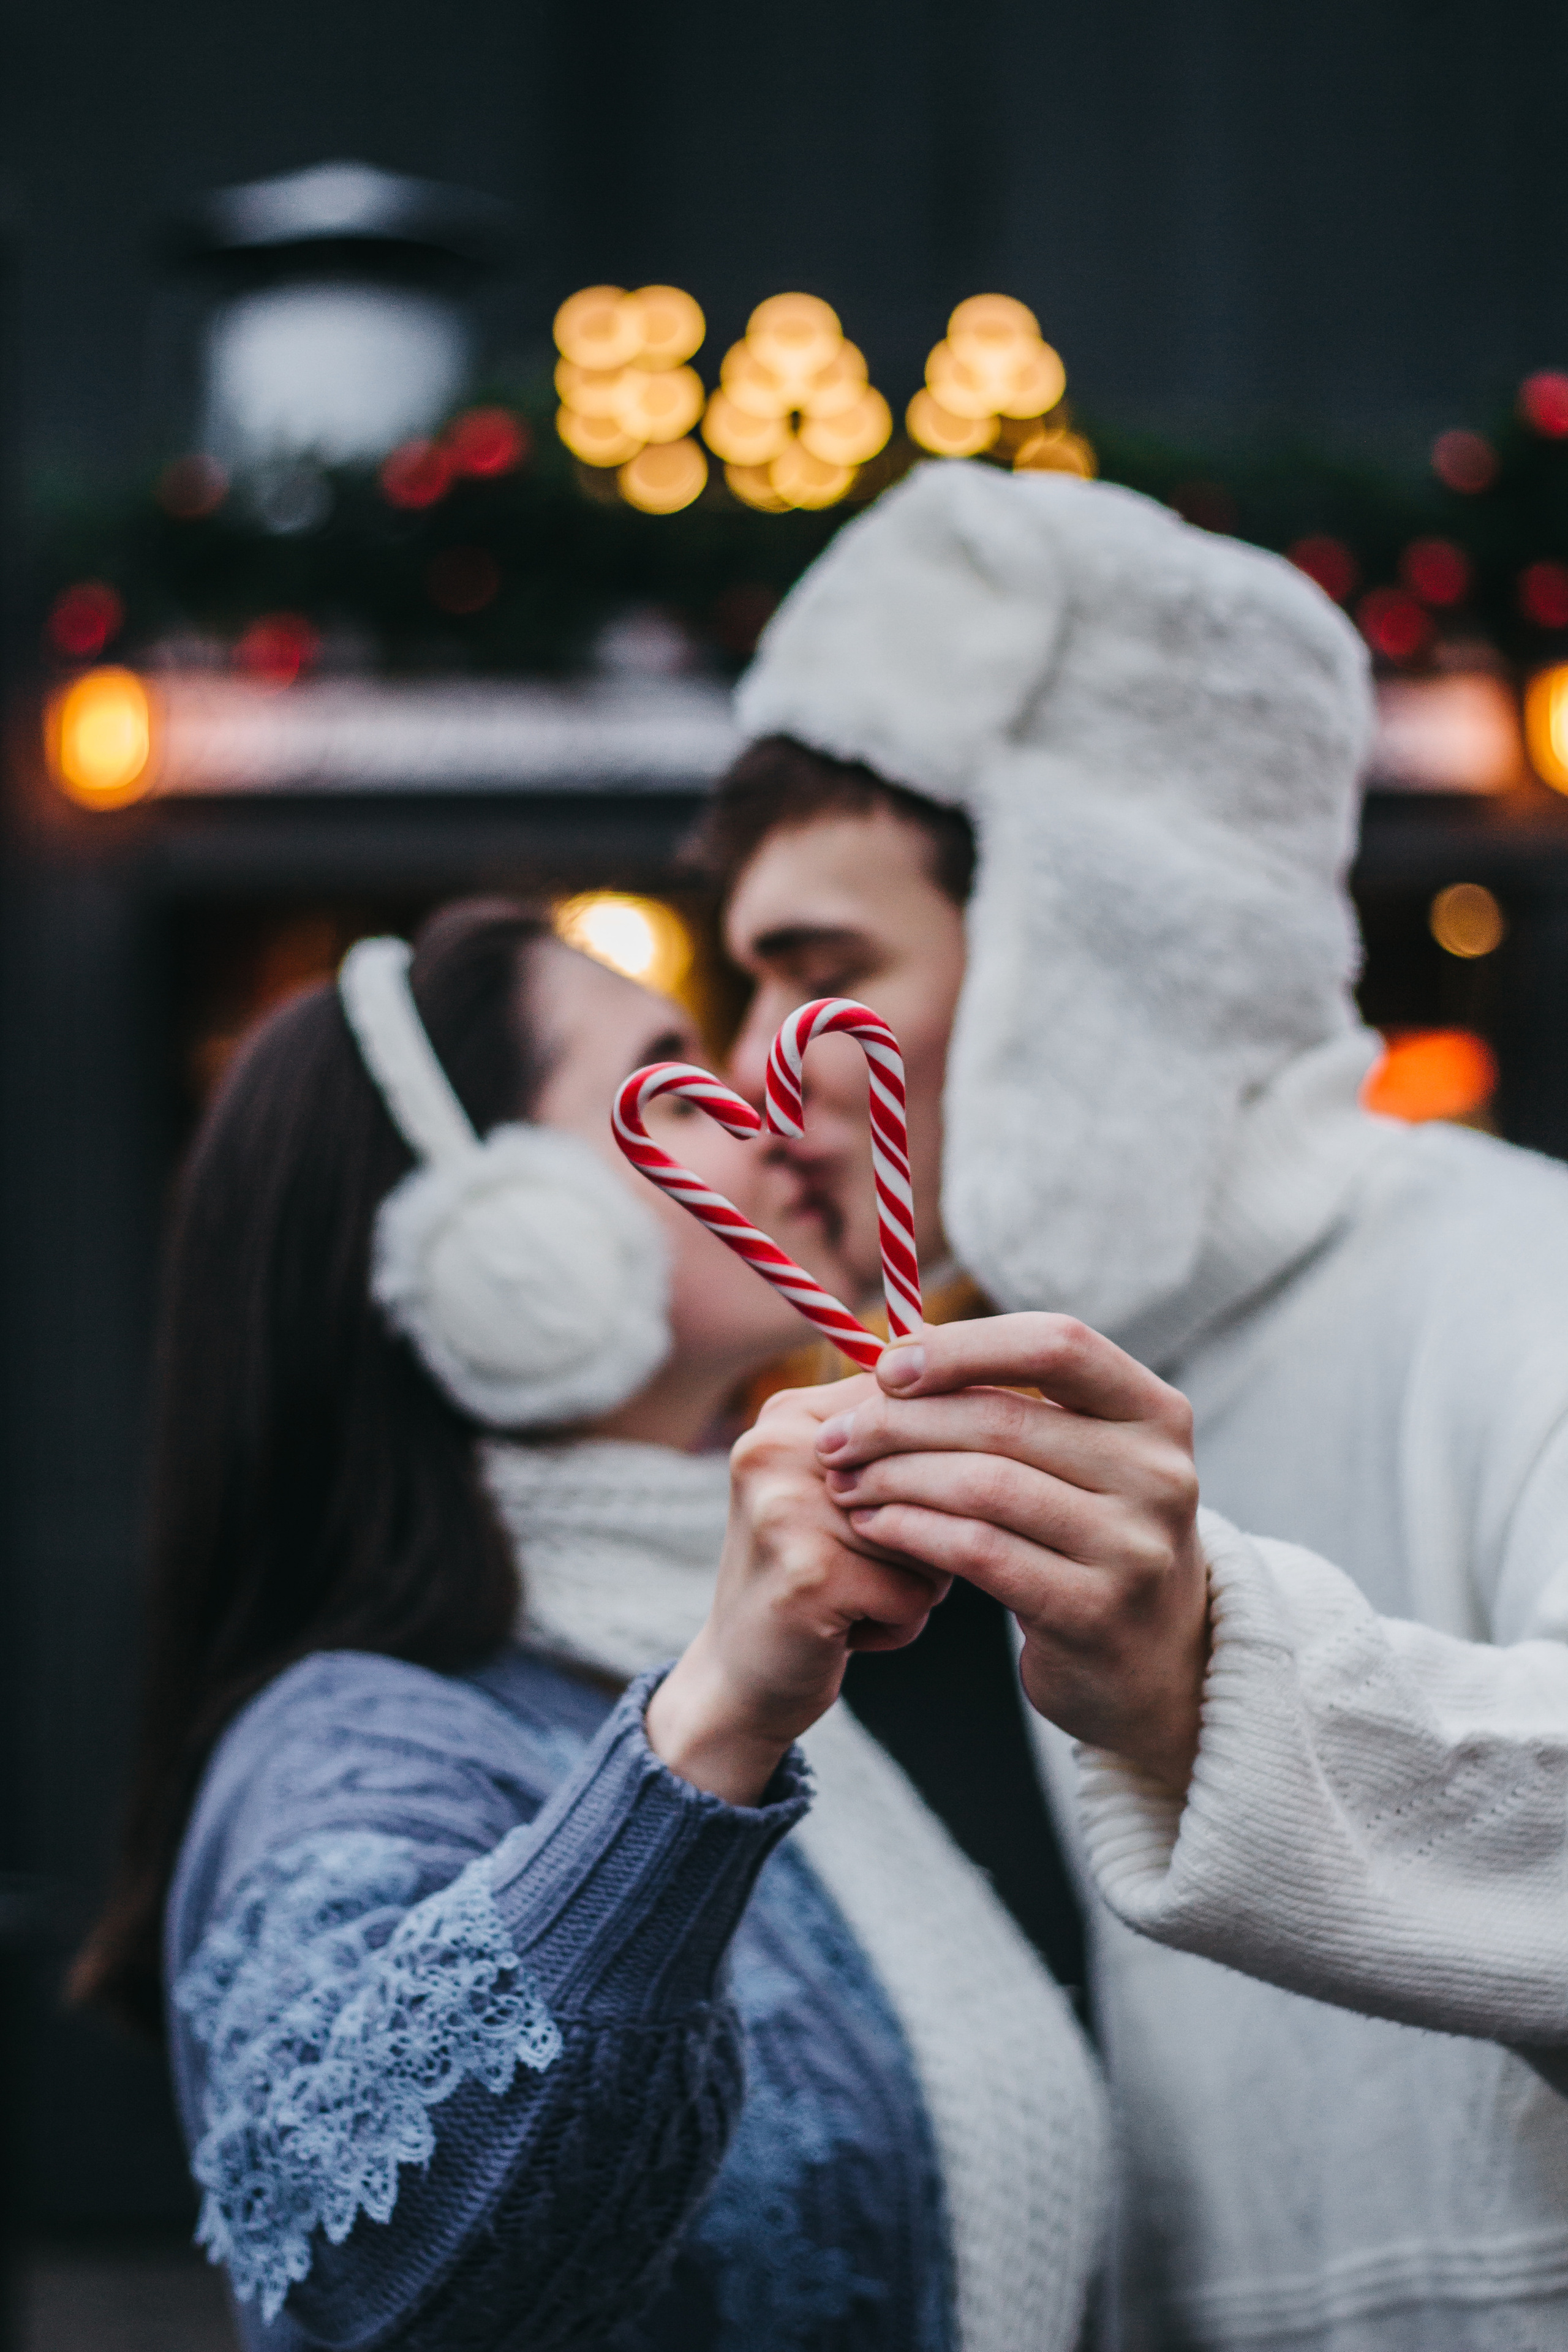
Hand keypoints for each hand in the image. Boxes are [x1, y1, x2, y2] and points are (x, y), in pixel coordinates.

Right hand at [646, 1380, 951, 1804]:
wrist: (739, 1678)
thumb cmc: (816, 1576)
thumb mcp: (846, 1494)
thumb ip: (903, 1446)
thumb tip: (1005, 1417)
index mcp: (790, 1414)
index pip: (919, 1403)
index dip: (944, 1467)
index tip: (899, 1511)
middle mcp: (777, 1447)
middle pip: (933, 1473)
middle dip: (929, 1531)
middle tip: (872, 1563)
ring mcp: (787, 1509)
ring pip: (933, 1535)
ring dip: (917, 1582)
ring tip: (855, 1596)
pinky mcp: (809, 1574)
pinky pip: (916, 1594)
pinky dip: (900, 1623)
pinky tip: (847, 1632)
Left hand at [814, 1317, 1208, 1791]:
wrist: (1149, 1662)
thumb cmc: (1086, 1534)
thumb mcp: (1080, 1459)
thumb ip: (1013, 1404)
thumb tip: (893, 1356)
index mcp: (1155, 1411)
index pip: (1056, 1343)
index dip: (963, 1346)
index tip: (887, 1366)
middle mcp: (1158, 1473)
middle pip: (1003, 1419)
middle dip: (900, 1422)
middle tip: (836, 1438)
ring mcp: (1133, 1546)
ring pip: (984, 1485)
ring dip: (896, 1478)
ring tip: (846, 1481)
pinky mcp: (1093, 1611)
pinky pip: (979, 1552)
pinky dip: (914, 1530)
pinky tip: (875, 1524)